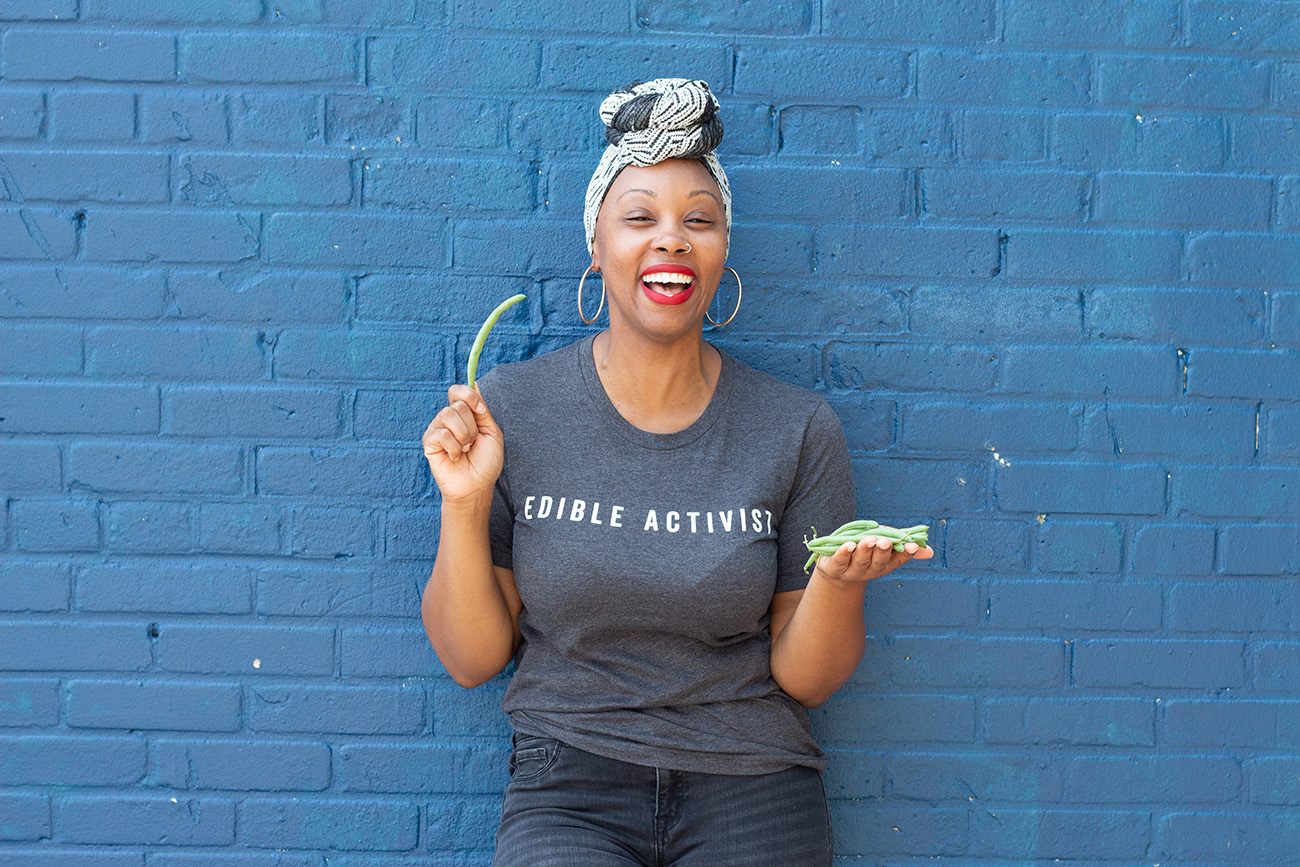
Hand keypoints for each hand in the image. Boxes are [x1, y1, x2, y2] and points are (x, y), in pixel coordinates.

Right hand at [421, 384, 504, 503]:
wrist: (477, 486)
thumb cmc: (486, 462)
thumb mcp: (491, 432)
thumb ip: (482, 409)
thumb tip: (474, 382)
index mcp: (463, 414)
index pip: (458, 391)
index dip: (469, 396)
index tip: (481, 411)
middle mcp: (448, 419)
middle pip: (457, 404)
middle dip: (472, 426)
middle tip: (473, 443)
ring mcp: (437, 429)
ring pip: (448, 415)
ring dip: (464, 437)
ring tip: (465, 450)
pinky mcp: (429, 442)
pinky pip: (441, 433)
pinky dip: (454, 448)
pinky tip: (455, 457)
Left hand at [812, 535, 932, 583]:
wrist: (835, 568)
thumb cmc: (863, 551)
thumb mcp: (883, 546)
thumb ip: (902, 544)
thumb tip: (930, 552)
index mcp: (883, 565)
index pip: (897, 560)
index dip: (905, 554)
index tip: (912, 545)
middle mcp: (869, 570)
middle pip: (878, 562)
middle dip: (883, 552)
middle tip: (886, 541)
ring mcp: (851, 571)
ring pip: (860, 562)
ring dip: (865, 550)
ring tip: (869, 539)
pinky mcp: (834, 567)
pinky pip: (840, 560)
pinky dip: (844, 553)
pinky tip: (848, 544)